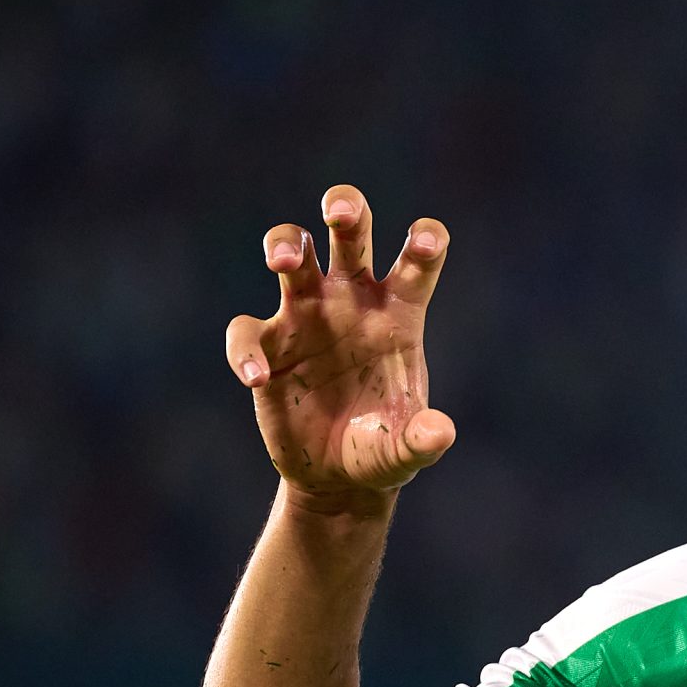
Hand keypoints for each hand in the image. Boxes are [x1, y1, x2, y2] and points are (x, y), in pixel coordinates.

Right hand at [227, 185, 455, 508]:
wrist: (338, 477)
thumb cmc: (381, 449)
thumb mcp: (405, 451)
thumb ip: (423, 440)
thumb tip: (440, 432)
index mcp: (399, 314)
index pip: (417, 262)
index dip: (424, 242)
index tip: (423, 240)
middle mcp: (352, 302)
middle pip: (349, 235)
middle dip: (345, 210)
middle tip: (339, 212)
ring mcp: (306, 316)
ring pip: (293, 254)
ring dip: (285, 244)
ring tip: (282, 260)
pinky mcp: (267, 346)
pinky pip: (247, 333)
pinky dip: (246, 351)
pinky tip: (257, 379)